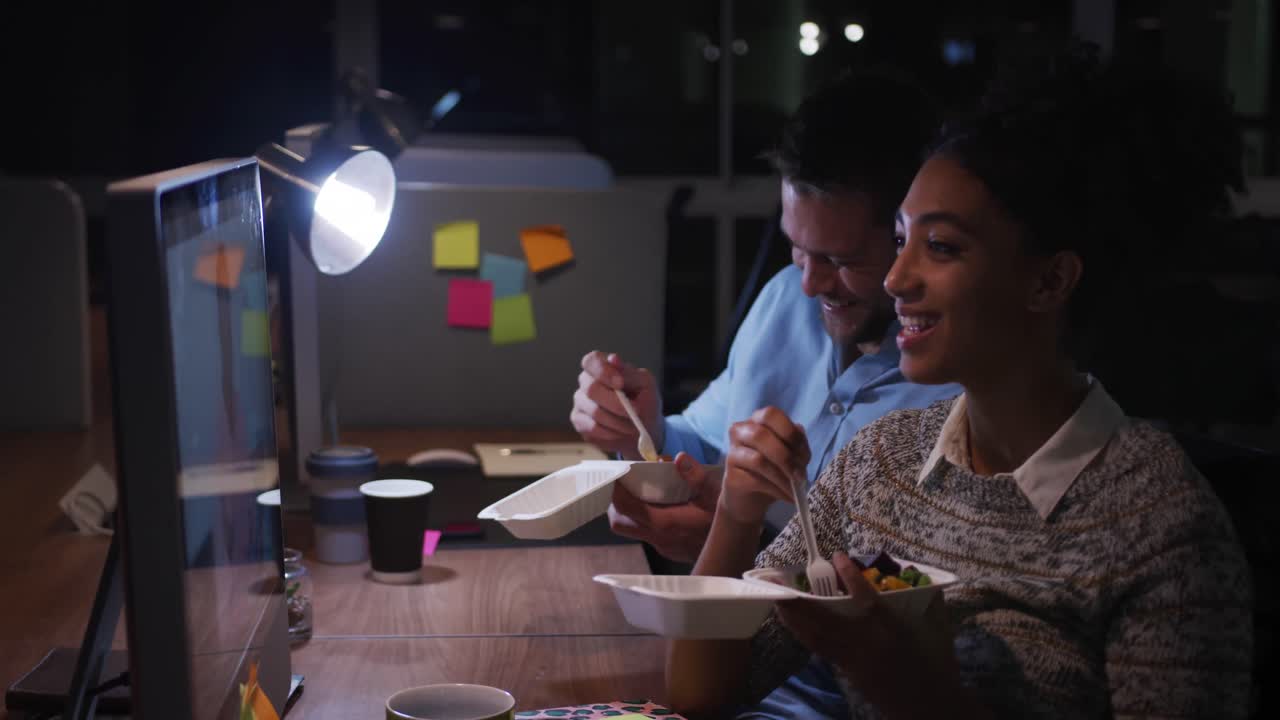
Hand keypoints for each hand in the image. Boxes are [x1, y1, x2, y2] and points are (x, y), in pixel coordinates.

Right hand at [570, 351, 661, 458]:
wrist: (644, 429)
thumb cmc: (644, 401)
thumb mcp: (645, 384)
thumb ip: (629, 373)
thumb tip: (613, 359)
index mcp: (603, 367)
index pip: (591, 361)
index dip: (603, 371)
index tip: (620, 384)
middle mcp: (587, 382)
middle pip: (591, 388)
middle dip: (615, 403)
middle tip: (635, 410)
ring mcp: (581, 401)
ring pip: (594, 411)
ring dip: (618, 420)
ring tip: (632, 425)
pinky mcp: (579, 421)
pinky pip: (592, 428)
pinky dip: (611, 432)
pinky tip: (620, 431)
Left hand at [607, 453, 719, 562]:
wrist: (738, 549)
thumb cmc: (727, 520)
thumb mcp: (717, 494)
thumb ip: (697, 476)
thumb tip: (679, 458)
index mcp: (666, 523)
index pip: (627, 508)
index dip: (617, 491)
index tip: (618, 475)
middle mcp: (659, 538)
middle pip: (620, 523)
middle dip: (617, 504)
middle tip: (624, 485)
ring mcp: (663, 546)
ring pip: (632, 530)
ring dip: (631, 512)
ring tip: (641, 493)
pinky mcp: (668, 550)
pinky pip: (647, 534)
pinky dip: (645, 520)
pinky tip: (660, 506)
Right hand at [718, 407, 809, 526]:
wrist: (751, 498)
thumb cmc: (773, 471)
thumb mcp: (791, 456)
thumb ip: (798, 448)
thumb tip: (801, 452)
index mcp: (757, 421)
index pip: (770, 414)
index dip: (789, 432)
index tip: (803, 453)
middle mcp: (740, 432)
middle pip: (761, 435)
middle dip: (785, 457)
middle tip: (800, 476)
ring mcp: (732, 454)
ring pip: (758, 460)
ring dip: (783, 478)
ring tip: (796, 490)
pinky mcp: (730, 476)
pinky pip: (755, 481)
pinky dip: (776, 490)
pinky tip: (787, 496)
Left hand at [775, 553, 969, 718]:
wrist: (930, 710)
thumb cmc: (937, 669)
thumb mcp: (937, 633)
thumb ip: (925, 605)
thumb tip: (917, 581)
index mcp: (893, 631)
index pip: (867, 600)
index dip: (851, 577)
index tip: (838, 556)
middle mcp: (868, 645)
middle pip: (826, 621)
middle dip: (799, 602)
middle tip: (779, 582)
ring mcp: (855, 661)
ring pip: (817, 638)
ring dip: (795, 619)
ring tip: (778, 600)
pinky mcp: (849, 673)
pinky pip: (822, 650)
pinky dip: (806, 635)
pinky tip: (794, 624)